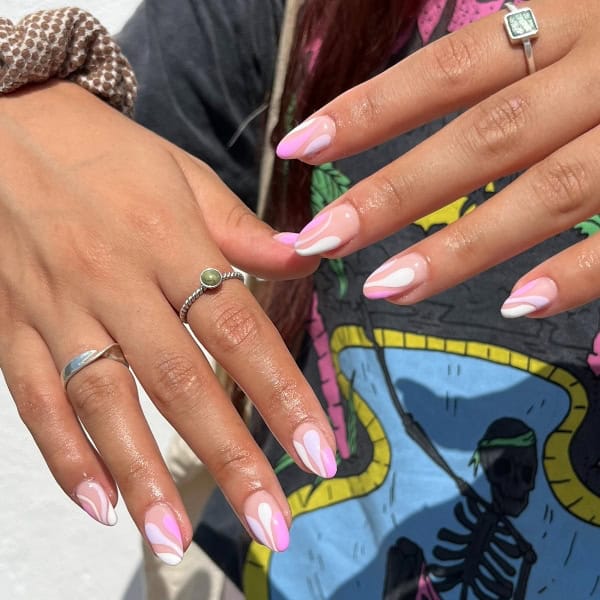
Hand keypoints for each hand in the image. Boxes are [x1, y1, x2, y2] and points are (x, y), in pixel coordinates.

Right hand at [0, 81, 334, 559]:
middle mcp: (115, 283)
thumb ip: (242, 231)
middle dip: (229, 459)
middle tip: (270, 524)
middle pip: (180, 383)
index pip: (239, 329)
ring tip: (178, 540)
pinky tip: (99, 505)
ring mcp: (57, 310)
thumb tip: (304, 262)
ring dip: (144, 478)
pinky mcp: (10, 328)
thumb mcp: (183, 176)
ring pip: (104, 405)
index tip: (320, 452)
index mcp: (168, 240)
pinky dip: (64, 457)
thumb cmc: (106, 153)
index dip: (283, 393)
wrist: (6, 124)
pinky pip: (34, 401)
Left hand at [277, 0, 598, 317]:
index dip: (371, 109)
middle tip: (318, 241)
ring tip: (385, 289)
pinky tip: (522, 306)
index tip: (300, 147)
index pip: (449, 66)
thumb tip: (433, 99)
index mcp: (574, 13)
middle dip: (395, 192)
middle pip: (484, 134)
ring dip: (464, 247)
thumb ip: (520, 41)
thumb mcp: (582, 14)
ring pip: (552, 191)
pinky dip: (584, 271)